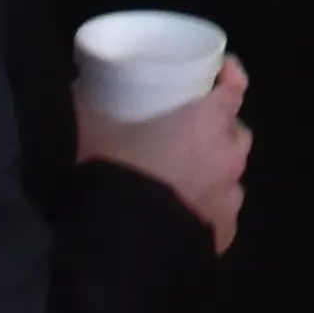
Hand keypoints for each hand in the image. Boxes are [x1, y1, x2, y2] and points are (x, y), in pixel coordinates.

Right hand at [83, 56, 250, 252]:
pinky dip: (209, 211)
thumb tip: (78, 89)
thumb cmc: (111, 171)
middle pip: (235, 134)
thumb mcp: (93, 128)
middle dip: (219, 129)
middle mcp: (228, 157)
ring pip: (231, 176)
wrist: (118, 242)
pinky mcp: (221, 235)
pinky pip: (222, 216)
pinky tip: (187, 215)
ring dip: (215, 171)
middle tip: (189, 130)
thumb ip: (91, 104)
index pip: (234, 88)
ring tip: (185, 175)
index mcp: (207, 123)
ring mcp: (228, 199)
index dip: (230, 76)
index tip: (218, 70)